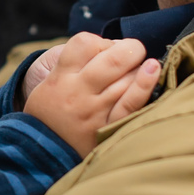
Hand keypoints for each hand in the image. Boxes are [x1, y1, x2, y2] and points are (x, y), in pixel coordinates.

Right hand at [23, 32, 160, 156]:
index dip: (101, 41)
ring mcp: (95, 112)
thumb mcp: (48, 80)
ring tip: (139, 67)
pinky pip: (131, 104)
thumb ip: (75, 60)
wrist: (40, 152)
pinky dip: (145, 85)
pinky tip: (153, 70)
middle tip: (132, 51)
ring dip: (138, 67)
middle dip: (130, 48)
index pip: (86, 43)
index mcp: (60, 77)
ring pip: (126, 78)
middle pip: (113, 59)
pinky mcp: (107, 129)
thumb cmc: (50, 108)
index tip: (104, 50)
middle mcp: (78, 93)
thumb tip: (115, 45)